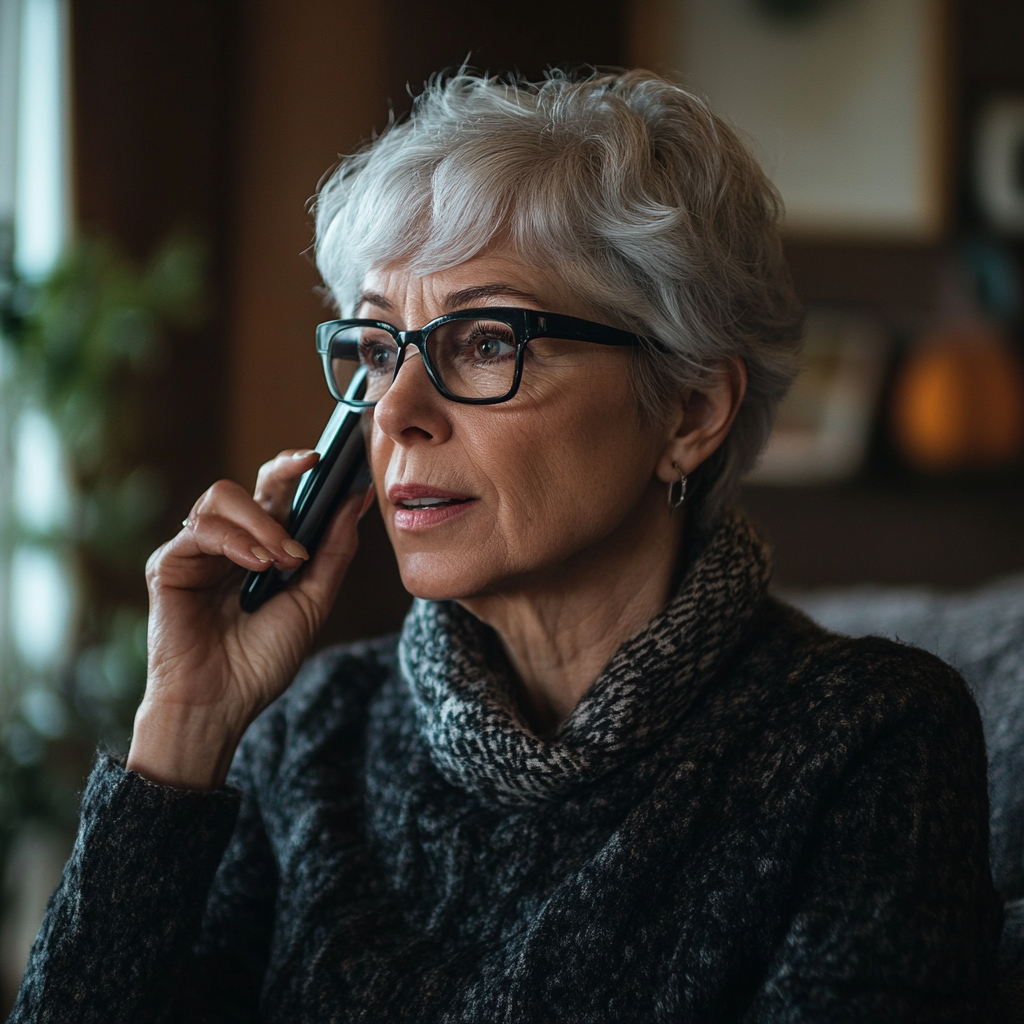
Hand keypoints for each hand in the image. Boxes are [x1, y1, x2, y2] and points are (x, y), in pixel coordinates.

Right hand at [126, 450, 373, 789]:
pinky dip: (236, 540)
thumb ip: (334, 549)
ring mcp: (198, 551)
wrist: (221, 704)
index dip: (299, 470)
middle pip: (251, 483)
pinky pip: (201, 529)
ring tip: (285, 558)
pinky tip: (257, 564)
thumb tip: (358, 497)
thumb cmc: (263, 660)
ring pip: (223, 497)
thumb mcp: (313, 600)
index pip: (279, 493)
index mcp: (262, 548)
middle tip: (312, 471)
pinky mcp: (170, 563)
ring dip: (264, 521)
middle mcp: (230, 543)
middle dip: (283, 472)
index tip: (329, 457)